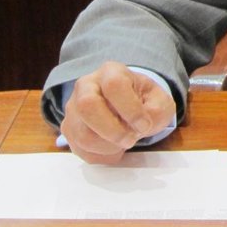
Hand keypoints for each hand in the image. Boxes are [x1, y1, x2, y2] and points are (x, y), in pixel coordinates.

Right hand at [60, 61, 174, 163]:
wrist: (126, 107)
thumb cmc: (142, 101)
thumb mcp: (159, 100)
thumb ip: (157, 109)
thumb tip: (145, 122)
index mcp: (111, 72)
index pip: (114, 85)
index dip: (131, 109)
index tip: (145, 125)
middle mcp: (86, 86)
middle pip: (87, 106)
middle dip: (113, 131)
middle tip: (131, 140)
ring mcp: (73, 108)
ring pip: (83, 134)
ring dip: (109, 146)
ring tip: (125, 142)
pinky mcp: (68, 129)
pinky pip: (81, 149)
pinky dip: (102, 155)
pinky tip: (114, 147)